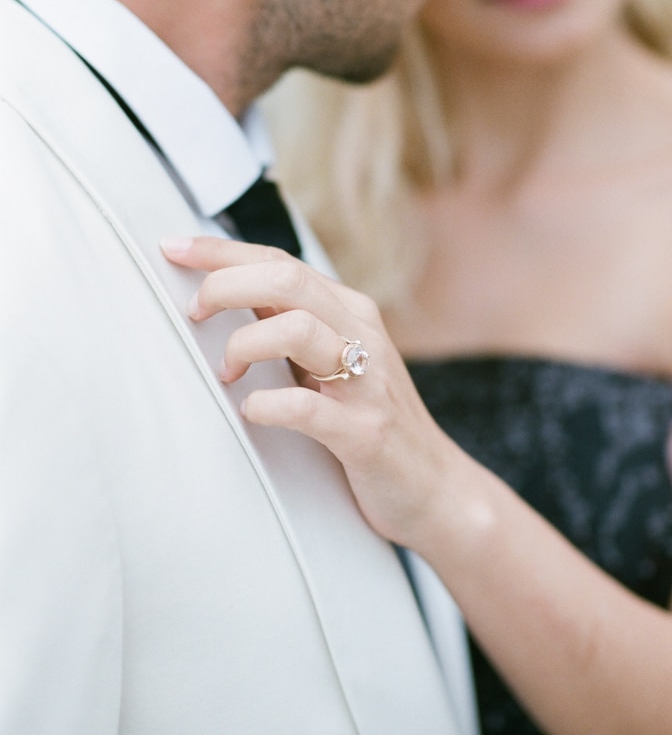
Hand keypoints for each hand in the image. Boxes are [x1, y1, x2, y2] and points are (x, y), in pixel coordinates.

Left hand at [160, 236, 461, 548]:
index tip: (173, 248)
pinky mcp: (365, 432)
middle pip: (286, 279)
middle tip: (193, 313)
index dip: (222, 251)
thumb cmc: (369, 420)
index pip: (280, 261)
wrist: (435, 487)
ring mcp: (367, 382)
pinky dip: (266, 405)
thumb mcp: (335, 360)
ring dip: (243, 344)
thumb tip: (227, 292)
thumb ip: (292, 324)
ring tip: (227, 374)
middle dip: (225, 285)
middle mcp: (362, 334)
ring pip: (296, 328)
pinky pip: (305, 407)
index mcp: (350, 312)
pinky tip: (252, 412)